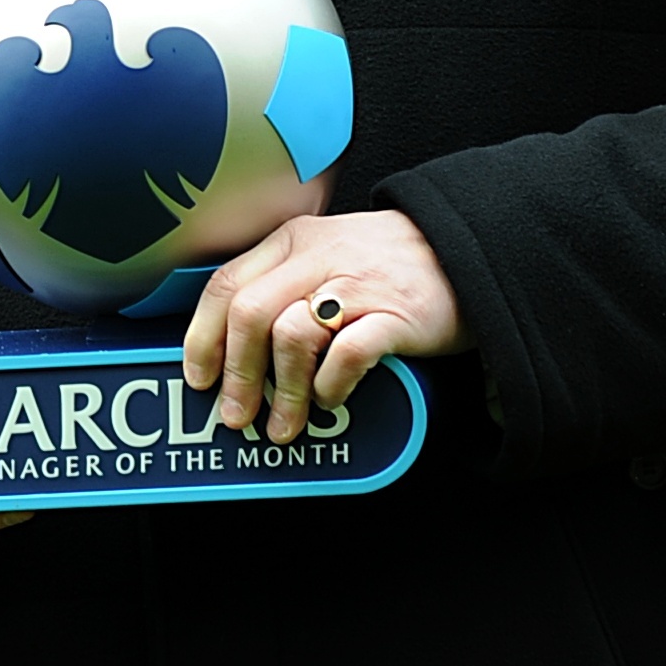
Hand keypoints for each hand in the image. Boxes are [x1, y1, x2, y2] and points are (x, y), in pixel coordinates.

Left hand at [181, 211, 465, 443]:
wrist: (466, 249)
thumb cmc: (385, 263)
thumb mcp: (324, 254)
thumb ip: (281, 283)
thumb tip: (229, 344)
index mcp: (292, 242)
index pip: (226, 285)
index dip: (202, 336)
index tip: (199, 376)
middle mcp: (318, 257)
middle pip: (249, 314)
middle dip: (236, 373)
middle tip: (236, 415)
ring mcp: (357, 285)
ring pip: (291, 336)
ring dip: (282, 390)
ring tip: (285, 422)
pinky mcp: (395, 315)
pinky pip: (347, 355)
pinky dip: (330, 384)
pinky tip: (330, 397)